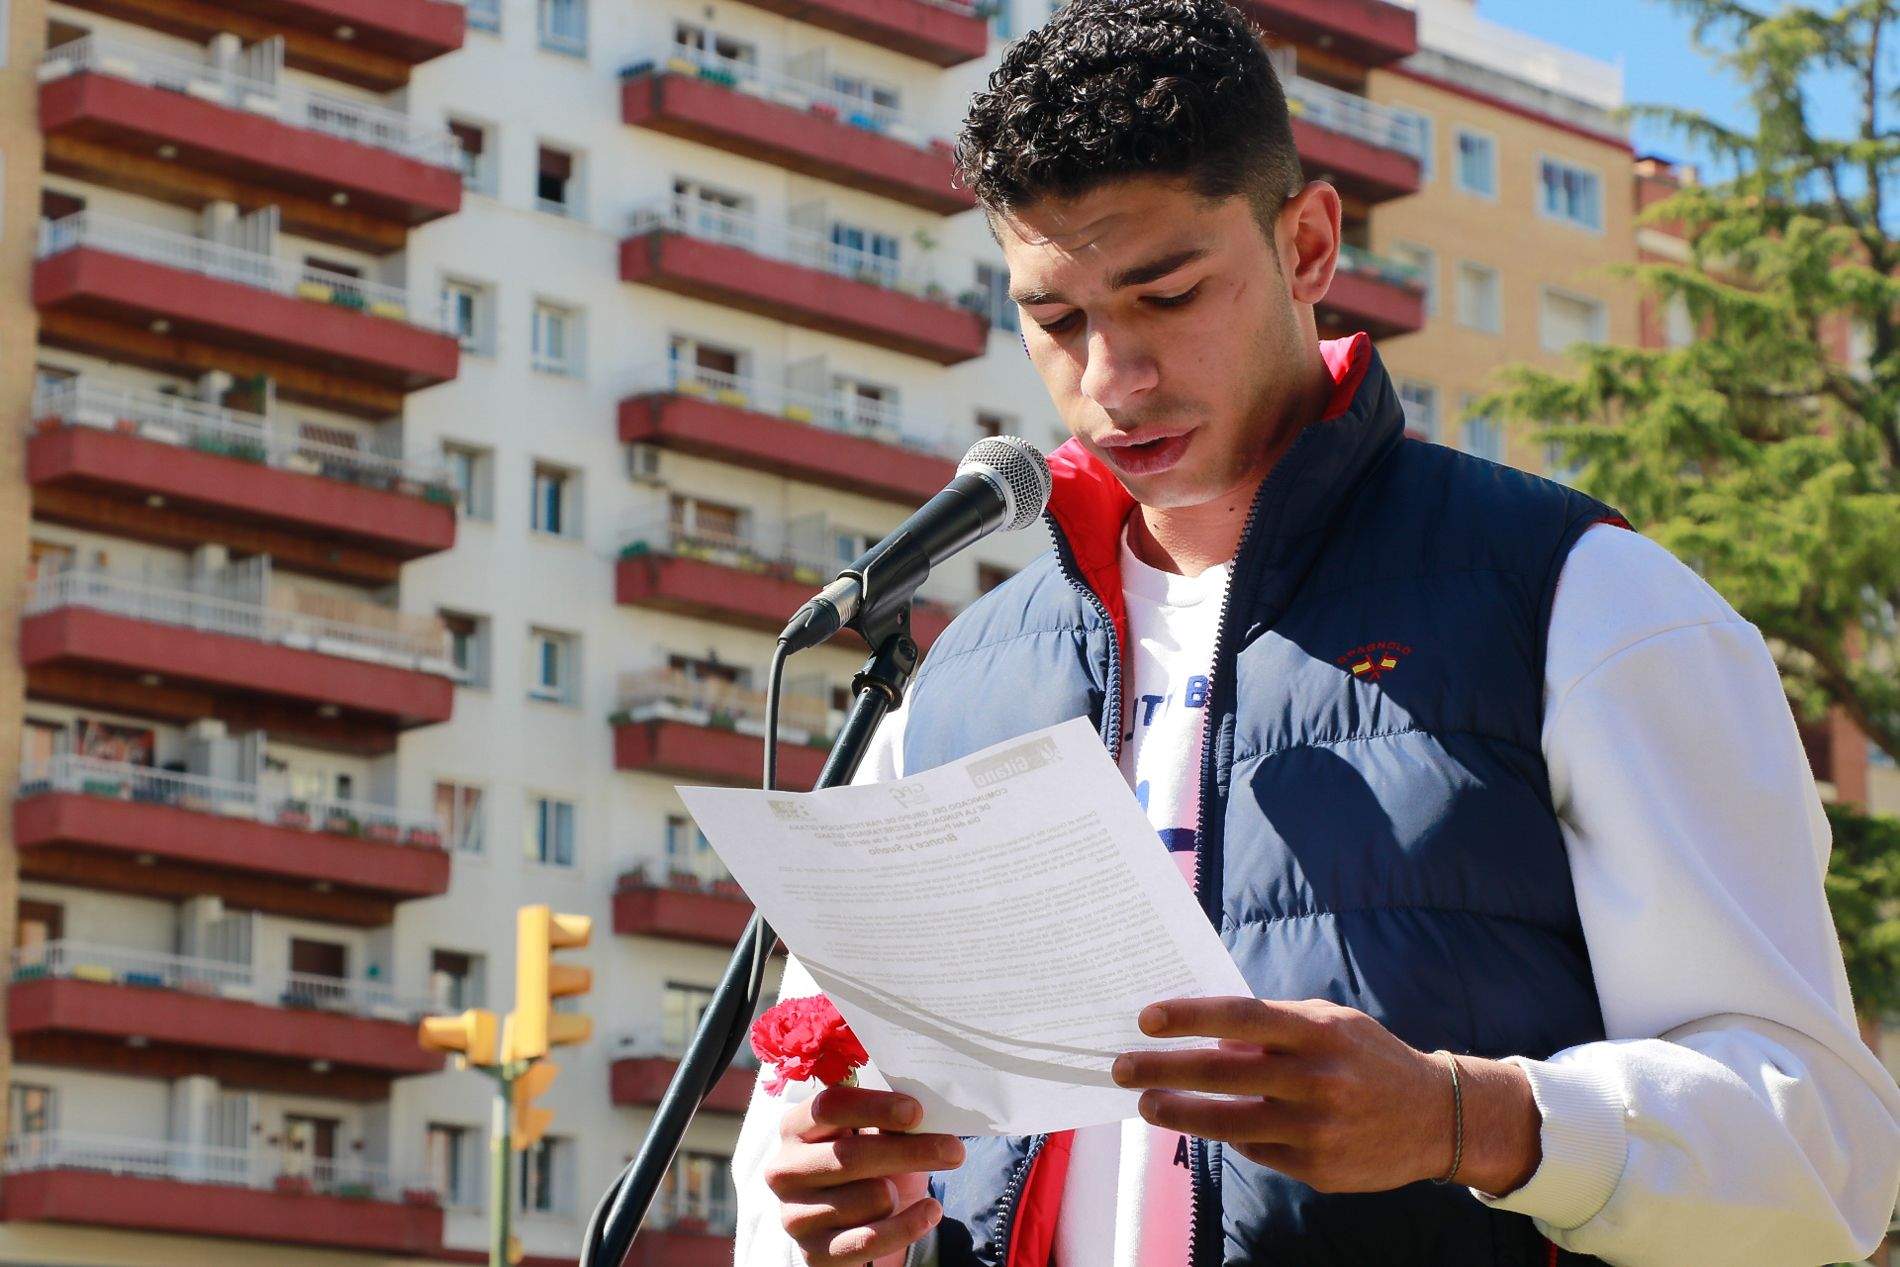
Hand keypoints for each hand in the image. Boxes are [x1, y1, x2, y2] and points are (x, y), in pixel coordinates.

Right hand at [763, 1084, 962, 1266]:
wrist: (854, 1225)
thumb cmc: (868, 1167)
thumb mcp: (875, 1136)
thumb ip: (887, 1120)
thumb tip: (921, 1110)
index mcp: (796, 1128)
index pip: (828, 1107)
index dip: (873, 1107)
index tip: (916, 1112)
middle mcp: (785, 1171)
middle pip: (850, 1156)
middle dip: (910, 1151)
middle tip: (954, 1150)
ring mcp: (794, 1216)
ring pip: (869, 1198)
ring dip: (899, 1194)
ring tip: (900, 1192)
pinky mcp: (814, 1254)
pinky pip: (870, 1241)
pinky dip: (908, 1226)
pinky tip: (929, 1212)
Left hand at [1111, 997, 1540, 1195]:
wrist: (1437, 1118)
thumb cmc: (1368, 1059)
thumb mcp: (1330, 1024)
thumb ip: (1274, 1026)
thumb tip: (1209, 1036)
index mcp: (1319, 1033)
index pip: (1241, 1017)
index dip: (1190, 1017)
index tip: (1146, 1018)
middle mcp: (1318, 1081)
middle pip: (1223, 1074)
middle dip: (1163, 1070)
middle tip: (1121, 1067)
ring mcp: (1318, 1130)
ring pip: (1229, 1124)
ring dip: (1179, 1113)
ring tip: (1147, 1102)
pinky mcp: (1318, 1169)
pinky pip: (1257, 1152)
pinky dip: (1231, 1137)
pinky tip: (1213, 1125)